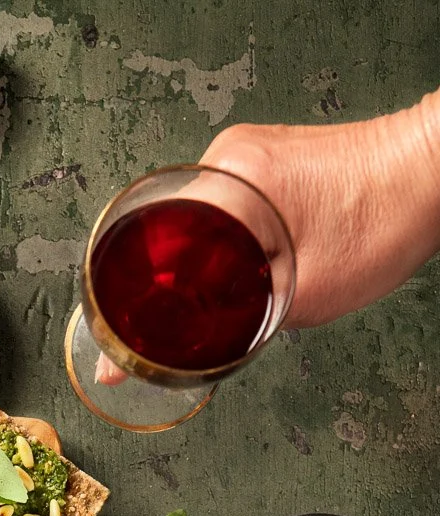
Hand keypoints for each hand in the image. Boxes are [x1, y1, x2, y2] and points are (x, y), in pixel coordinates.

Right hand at [95, 90, 439, 384]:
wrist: (432, 172)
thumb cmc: (381, 219)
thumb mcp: (302, 293)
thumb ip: (240, 322)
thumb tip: (191, 354)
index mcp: (225, 180)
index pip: (148, 246)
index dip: (128, 305)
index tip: (112, 350)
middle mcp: (226, 158)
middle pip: (164, 239)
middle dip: (158, 293)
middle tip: (154, 341)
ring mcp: (247, 157)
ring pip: (193, 230)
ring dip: (192, 273)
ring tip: (197, 314)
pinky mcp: (267, 163)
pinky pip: (221, 216)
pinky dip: (218, 252)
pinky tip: (230, 282)